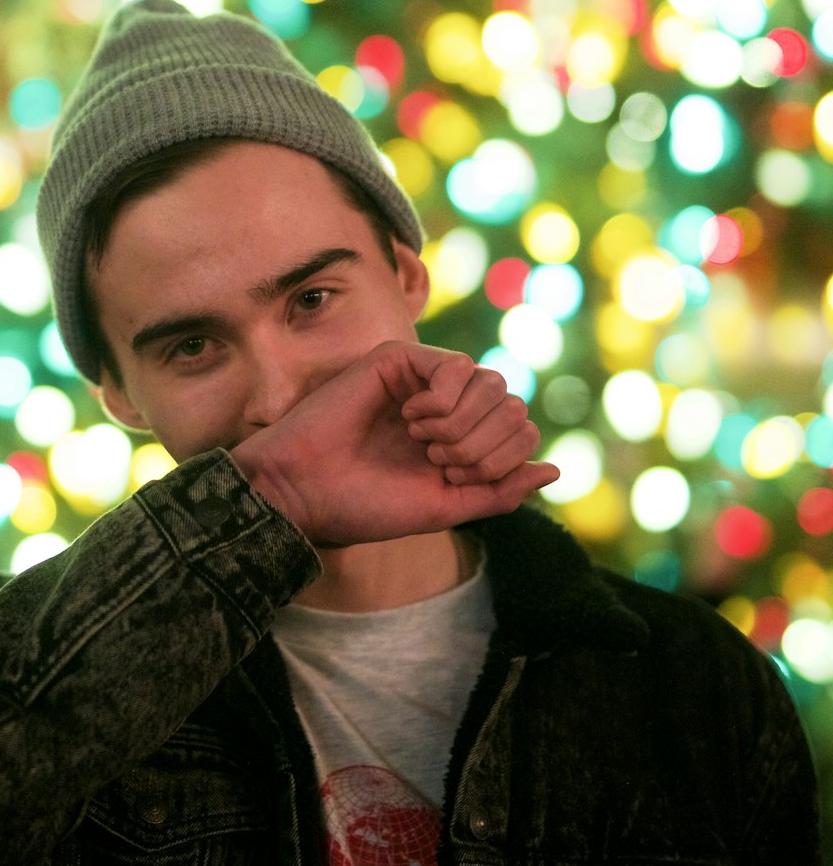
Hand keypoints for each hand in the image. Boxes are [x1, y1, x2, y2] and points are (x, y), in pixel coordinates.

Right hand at [229, 339, 558, 546]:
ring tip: (422, 439)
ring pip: (491, 383)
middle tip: (437, 459)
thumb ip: (501, 491)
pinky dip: (444, 399)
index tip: (451, 476)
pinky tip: (412, 417)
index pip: (523, 432)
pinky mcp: (400, 359)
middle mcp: (449, 406)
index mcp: (463, 440)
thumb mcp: (448, 506)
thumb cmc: (368, 504)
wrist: (309, 493)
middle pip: (512, 405)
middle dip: (482, 444)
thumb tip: (556, 469)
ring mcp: (425, 380)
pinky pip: (457, 366)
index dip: (500, 459)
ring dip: (463, 423)